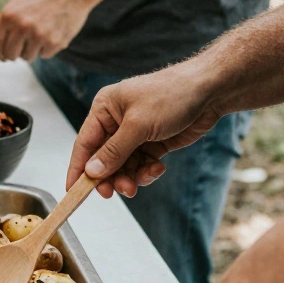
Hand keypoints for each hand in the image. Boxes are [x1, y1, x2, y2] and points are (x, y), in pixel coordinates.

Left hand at [0, 0, 101, 62]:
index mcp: (9, 15)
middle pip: (9, 55)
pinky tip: (54, 31)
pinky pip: (44, 55)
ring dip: (32, 49)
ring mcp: (38, 36)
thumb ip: (7, 22)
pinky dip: (48, 47)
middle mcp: (21, 27)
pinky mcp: (54, 43)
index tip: (0, 55)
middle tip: (22, 46)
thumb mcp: (20, 1)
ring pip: (27, 57)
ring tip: (41, 31)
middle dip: (14, 54)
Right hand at [67, 61, 223, 198]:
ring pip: (123, 166)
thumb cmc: (172, 95)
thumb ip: (113, 151)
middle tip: (114, 192)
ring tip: (138, 184)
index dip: (78, 169)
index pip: (84, 144)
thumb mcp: (138, 125)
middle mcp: (117, 122)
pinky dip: (146, 172)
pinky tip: (157, 168)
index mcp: (105, 109)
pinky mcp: (153, 143)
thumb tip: (91, 171)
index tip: (72, 192)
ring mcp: (135, 134)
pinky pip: (141, 165)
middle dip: (109, 176)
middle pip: (103, 159)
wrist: (210, 90)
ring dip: (130, 177)